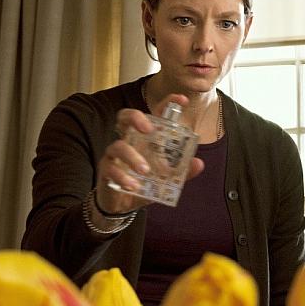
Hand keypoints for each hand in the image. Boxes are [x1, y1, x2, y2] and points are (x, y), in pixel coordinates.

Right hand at [94, 93, 204, 214]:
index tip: (182, 100)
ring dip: (132, 157)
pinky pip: (111, 168)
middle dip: (136, 117)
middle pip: (124, 117)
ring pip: (118, 146)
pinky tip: (132, 186)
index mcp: (145, 139)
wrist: (122, 204)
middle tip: (148, 129)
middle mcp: (129, 141)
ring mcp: (115, 155)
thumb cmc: (143, 184)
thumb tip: (198, 163)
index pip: (154, 115)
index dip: (166, 104)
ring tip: (144, 170)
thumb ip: (182, 172)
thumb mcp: (166, 179)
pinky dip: (123, 177)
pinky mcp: (106, 170)